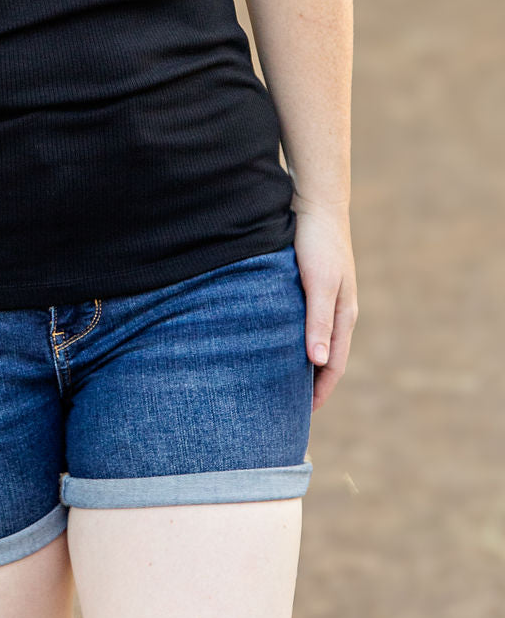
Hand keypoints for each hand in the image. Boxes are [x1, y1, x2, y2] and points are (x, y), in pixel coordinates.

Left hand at [292, 201, 357, 412]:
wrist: (316, 203)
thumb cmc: (318, 243)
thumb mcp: (318, 283)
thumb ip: (318, 321)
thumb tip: (319, 363)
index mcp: (343, 315)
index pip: (334, 365)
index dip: (320, 391)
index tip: (302, 415)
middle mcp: (337, 310)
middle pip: (326, 357)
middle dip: (312, 382)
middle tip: (287, 405)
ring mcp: (325, 297)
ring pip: (314, 339)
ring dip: (301, 360)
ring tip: (278, 379)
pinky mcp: (311, 284)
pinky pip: (303, 321)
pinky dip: (293, 337)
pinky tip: (273, 340)